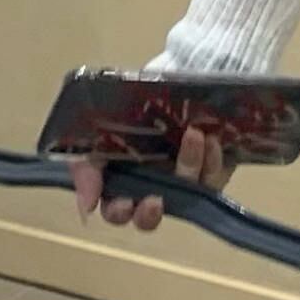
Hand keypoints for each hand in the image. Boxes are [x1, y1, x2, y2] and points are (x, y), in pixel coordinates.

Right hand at [72, 121, 228, 233]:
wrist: (160, 82)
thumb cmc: (122, 113)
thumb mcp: (94, 135)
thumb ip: (85, 170)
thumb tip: (86, 208)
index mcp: (120, 185)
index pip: (116, 211)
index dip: (119, 212)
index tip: (125, 202)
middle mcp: (151, 189)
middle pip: (150, 217)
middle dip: (150, 213)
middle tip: (155, 200)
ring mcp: (182, 181)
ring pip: (188, 192)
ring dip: (190, 166)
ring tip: (194, 136)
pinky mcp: (210, 169)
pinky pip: (215, 175)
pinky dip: (213, 159)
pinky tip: (211, 139)